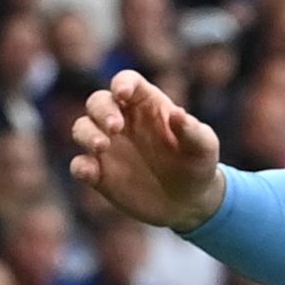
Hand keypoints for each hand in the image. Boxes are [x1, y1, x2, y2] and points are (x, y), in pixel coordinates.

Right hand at [69, 70, 226, 231]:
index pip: (127, 82)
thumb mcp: (204, 148)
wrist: (188, 202)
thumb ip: (193, 131)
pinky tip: (90, 173)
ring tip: (103, 146)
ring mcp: (108, 147)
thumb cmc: (198, 165)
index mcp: (146, 105)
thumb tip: (177, 114)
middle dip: (101, 110)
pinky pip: (80, 165)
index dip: (121, 83)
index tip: (121, 93)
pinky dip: (80, 166)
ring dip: (87, 133)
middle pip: (98, 101)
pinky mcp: (99, 173)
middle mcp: (122, 121)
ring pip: (82, 128)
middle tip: (115, 128)